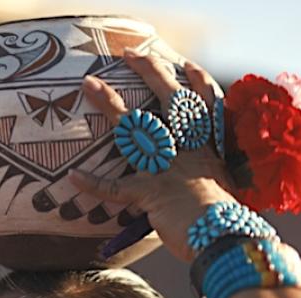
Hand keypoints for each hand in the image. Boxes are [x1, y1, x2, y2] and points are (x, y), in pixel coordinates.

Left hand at [69, 50, 236, 261]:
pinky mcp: (148, 193)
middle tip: (132, 55)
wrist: (223, 239)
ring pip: (135, 130)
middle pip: (169, 103)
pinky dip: (93, 184)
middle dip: (151, 73)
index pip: (205, 107)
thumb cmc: (227, 223)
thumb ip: (211, 181)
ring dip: (110, 105)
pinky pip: (114, 187)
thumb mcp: (225, 194)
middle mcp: (186, 152)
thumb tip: (208, 186)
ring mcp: (165, 170)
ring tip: (90, 85)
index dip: (198, 83)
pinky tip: (73, 176)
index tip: (187, 66)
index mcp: (208, 152)